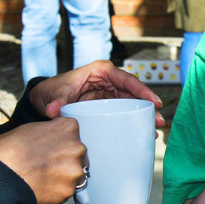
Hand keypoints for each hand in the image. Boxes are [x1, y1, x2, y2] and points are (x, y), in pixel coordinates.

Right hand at [0, 118, 86, 203]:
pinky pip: (65, 191)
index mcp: (68, 128)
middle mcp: (77, 148)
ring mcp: (74, 171)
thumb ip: (50, 131)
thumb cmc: (8, 151)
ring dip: (62, 176)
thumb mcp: (30, 128)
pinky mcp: (68, 191)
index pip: (72, 132)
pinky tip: (40, 188)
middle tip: (45, 165)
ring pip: (73, 174)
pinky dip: (55, 191)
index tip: (51, 147)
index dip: (60, 141)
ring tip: (41, 177)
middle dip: (64, 160)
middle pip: (77, 154)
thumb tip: (55, 137)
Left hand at [29, 60, 164, 127]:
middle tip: (160, 120)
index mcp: (101, 71)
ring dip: (144, 115)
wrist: (45, 100)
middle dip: (148, 106)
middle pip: (134, 92)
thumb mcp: (54, 93)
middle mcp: (109, 80)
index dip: (142, 90)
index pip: (126, 79)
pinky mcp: (108, 105)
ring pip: (132, 103)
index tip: (154, 101)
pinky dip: (134, 120)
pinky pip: (125, 111)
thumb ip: (57, 101)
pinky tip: (143, 132)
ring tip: (156, 129)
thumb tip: (54, 110)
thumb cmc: (52, 90)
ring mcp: (110, 93)